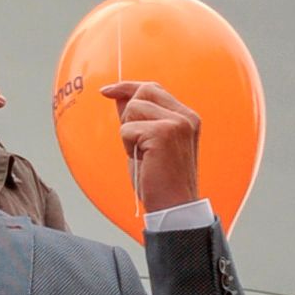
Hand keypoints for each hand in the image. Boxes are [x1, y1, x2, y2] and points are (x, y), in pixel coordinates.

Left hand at [100, 81, 202, 213]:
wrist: (174, 207)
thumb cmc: (160, 178)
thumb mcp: (148, 141)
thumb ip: (138, 117)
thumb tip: (118, 95)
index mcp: (187, 117)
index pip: (152, 88)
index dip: (127, 87)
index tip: (106, 90)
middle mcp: (186, 116)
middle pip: (142, 92)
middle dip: (129, 115)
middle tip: (136, 142)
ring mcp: (176, 123)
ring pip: (132, 109)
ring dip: (128, 133)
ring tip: (143, 154)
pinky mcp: (162, 133)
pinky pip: (127, 128)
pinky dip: (127, 145)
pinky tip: (142, 160)